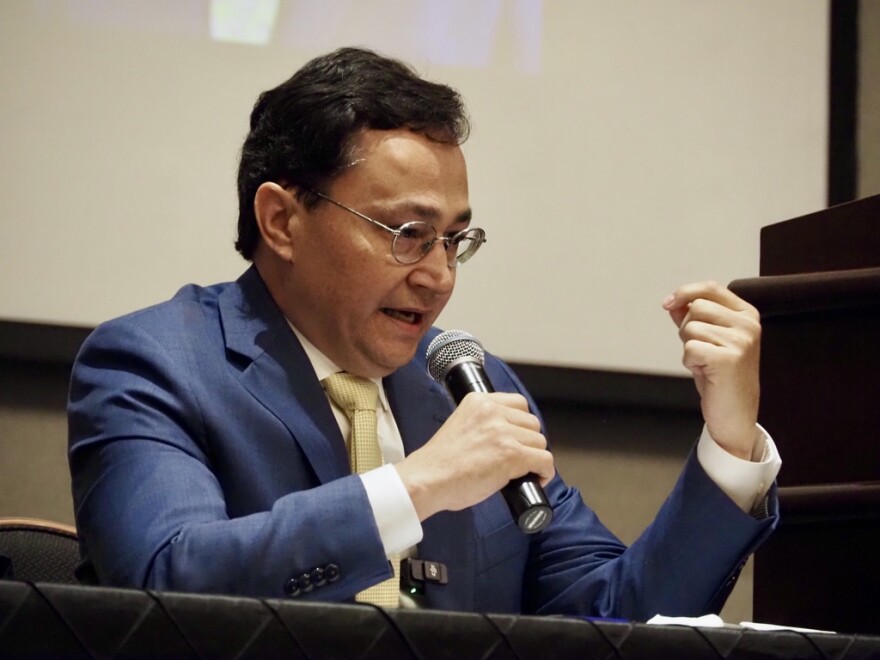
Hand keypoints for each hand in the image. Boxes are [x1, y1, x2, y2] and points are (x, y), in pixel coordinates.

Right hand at [394, 392, 554, 520]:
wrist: (427, 479)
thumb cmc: (439, 463)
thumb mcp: (460, 425)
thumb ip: (482, 423)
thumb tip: (507, 435)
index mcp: (478, 401)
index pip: (518, 403)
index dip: (521, 424)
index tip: (517, 437)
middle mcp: (492, 411)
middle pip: (532, 423)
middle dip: (528, 442)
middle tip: (517, 458)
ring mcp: (503, 432)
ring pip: (540, 442)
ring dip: (534, 457)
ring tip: (521, 471)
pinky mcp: (511, 454)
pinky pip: (544, 460)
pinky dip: (544, 473)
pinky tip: (535, 479)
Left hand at [663, 281, 760, 459]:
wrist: (735, 413)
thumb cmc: (721, 376)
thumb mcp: (708, 340)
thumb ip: (693, 318)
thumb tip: (674, 302)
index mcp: (747, 314)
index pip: (711, 288)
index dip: (685, 292)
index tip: (667, 304)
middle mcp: (748, 324)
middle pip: (696, 307)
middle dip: (687, 328)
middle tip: (700, 349)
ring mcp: (741, 341)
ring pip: (691, 328)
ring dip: (689, 347)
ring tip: (706, 362)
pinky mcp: (729, 358)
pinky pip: (689, 348)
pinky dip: (689, 361)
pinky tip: (705, 372)